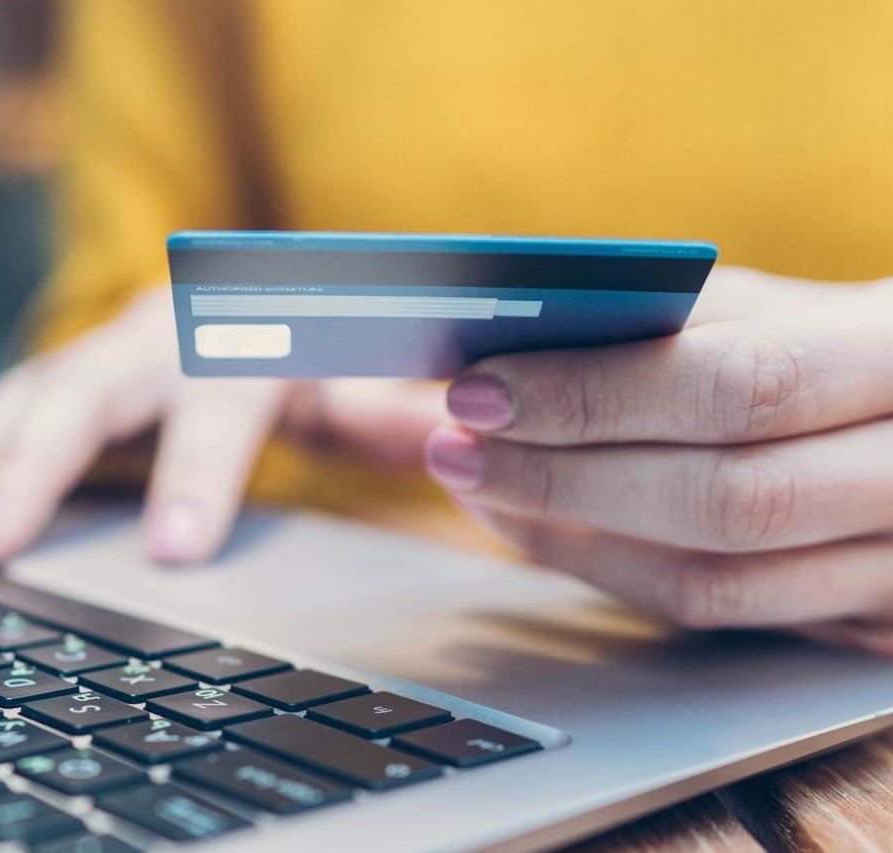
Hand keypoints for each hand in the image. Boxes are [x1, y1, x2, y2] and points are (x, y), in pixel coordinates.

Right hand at [0, 287, 442, 563]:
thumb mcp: (379, 374)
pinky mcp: (59, 376)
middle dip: (28, 471)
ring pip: (16, 401)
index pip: (222, 398)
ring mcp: (99, 353)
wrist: (271, 289)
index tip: (173, 548)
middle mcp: (159, 332)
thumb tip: (459, 430)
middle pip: (85, 395)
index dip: (198, 470)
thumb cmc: (324, 344)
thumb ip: (409, 408)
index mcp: (247, 333)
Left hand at [426, 269, 892, 653]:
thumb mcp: (755, 307)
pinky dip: (607, 571)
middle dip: (563, 479)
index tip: (478, 390)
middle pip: (725, 502)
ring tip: (474, 485)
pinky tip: (535, 526)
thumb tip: (481, 345)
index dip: (597, 397)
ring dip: (567, 537)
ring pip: (714, 582)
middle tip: (451, 447)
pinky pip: (713, 614)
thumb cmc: (818, 343)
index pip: (740, 388)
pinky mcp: (863, 622)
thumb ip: (641, 322)